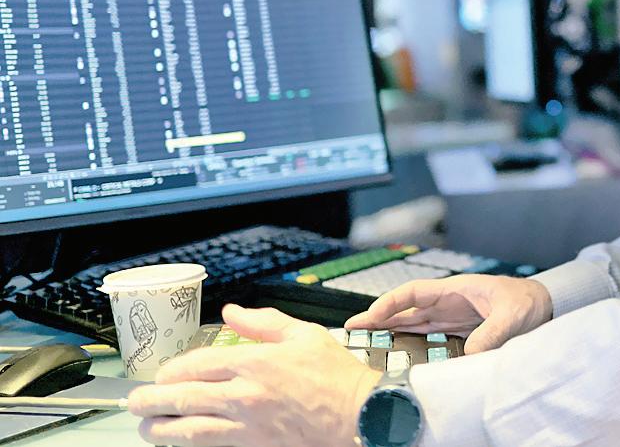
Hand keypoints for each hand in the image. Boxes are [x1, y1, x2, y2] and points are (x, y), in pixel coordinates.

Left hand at [127, 304, 380, 446]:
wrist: (357, 415)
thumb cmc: (335, 375)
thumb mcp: (303, 333)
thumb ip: (262, 322)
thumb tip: (231, 312)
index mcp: (255, 362)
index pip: (199, 364)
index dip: (174, 369)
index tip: (163, 372)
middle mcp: (245, 395)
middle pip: (186, 398)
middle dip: (154, 400)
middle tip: (136, 402)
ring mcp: (247, 426)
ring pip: (191, 429)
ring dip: (163, 428)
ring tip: (146, 427)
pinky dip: (190, 444)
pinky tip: (181, 441)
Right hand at [346, 273, 552, 353]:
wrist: (542, 304)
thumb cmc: (527, 301)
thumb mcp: (512, 315)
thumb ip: (492, 333)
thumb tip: (470, 355)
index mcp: (455, 289)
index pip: (413, 292)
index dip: (389, 302)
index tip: (370, 315)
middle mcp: (447, 301)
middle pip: (405, 307)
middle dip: (378, 316)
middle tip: (351, 329)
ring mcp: (450, 315)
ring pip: (411, 321)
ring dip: (388, 328)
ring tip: (365, 340)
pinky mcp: (456, 329)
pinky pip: (426, 333)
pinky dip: (407, 339)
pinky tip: (395, 349)